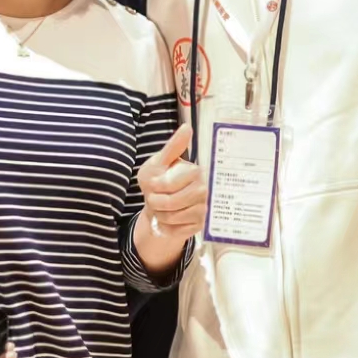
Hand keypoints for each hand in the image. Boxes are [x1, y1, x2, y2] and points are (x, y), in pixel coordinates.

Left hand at [138, 123, 207, 240]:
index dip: (155, 186)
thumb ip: (173, 147)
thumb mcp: (160, 163)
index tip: (153, 184)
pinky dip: (166, 227)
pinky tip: (168, 219)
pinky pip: (176, 230)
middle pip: (171, 202)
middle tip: (155, 197)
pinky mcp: (200, 225)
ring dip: (160, 214)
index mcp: (195, 171)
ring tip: (162, 208)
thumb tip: (187, 127)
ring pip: (172, 217)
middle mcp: (204, 189)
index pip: (169, 184)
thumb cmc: (159, 181)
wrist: (161, 206)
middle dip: (156, 202)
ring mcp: (203, 208)